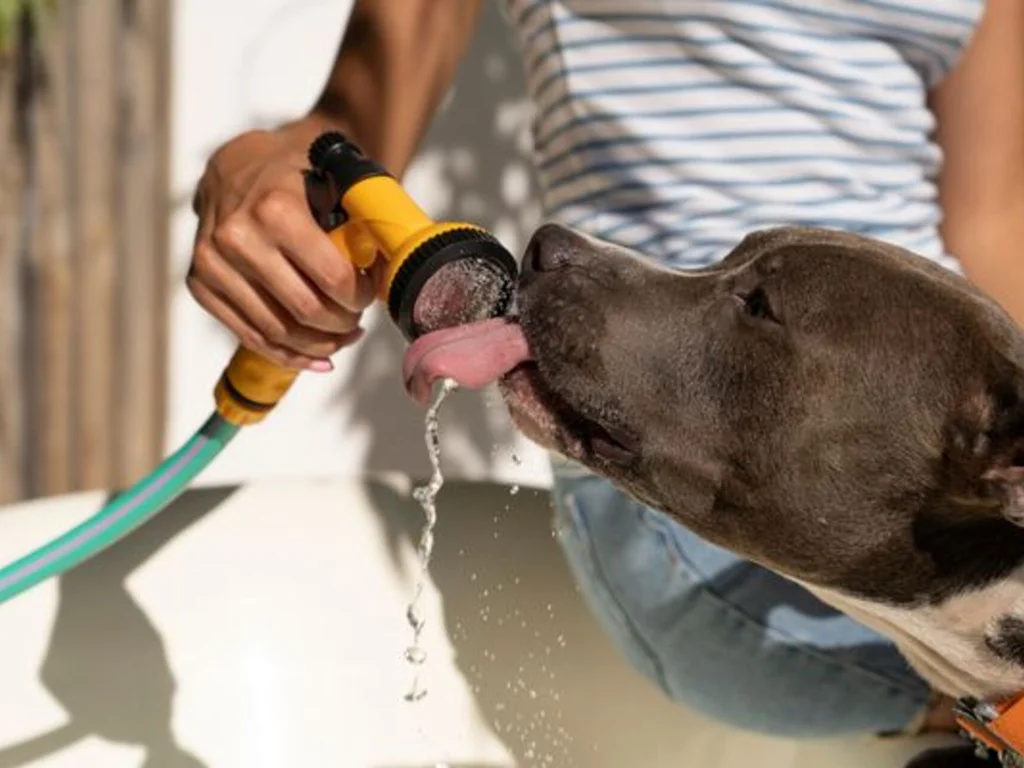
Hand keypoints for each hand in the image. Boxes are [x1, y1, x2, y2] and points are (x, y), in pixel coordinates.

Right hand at [187, 127, 377, 370]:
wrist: (237, 165)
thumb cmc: (294, 173)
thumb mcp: (332, 179)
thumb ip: (362, 217)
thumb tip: (394, 265)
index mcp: (275, 209)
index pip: (332, 278)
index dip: (360, 296)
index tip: (370, 295)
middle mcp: (237, 237)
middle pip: (306, 310)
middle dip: (342, 324)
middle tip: (357, 321)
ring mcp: (212, 264)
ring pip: (278, 331)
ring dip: (319, 345)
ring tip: (342, 338)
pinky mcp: (200, 284)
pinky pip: (250, 336)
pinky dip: (287, 355)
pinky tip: (316, 358)